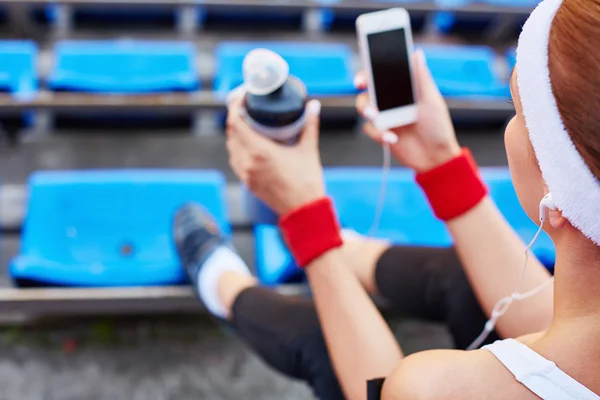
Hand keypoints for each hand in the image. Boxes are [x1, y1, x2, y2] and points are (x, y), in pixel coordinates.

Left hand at [226, 96, 325, 215]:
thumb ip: (309, 125)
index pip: (236, 122)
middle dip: (236, 117)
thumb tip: (313, 105)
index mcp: (259, 151)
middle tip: (246, 107)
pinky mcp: (247, 183)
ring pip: (231, 147)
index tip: (241, 97)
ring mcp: (245, 174)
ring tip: (247, 123)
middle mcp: (247, 162)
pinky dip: (238, 148)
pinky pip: (236, 160)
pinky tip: (248, 144)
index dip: (235, 106)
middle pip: (231, 133)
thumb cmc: (307, 182)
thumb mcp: (308, 149)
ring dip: (235, 133)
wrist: (304, 211)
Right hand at [355, 49, 460, 172]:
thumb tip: (417, 53)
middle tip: (361, 85)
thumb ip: (421, 78)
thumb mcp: (431, 101)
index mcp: (403, 90)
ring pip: (364, 107)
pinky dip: (378, 133)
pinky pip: (370, 129)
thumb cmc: (438, 127)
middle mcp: (391, 101)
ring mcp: (385, 117)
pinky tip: (393, 138)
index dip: (372, 68)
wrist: (435, 157)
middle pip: (369, 88)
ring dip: (366, 109)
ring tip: (375, 116)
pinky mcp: (381, 133)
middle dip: (362, 86)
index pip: (384, 74)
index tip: (368, 66)